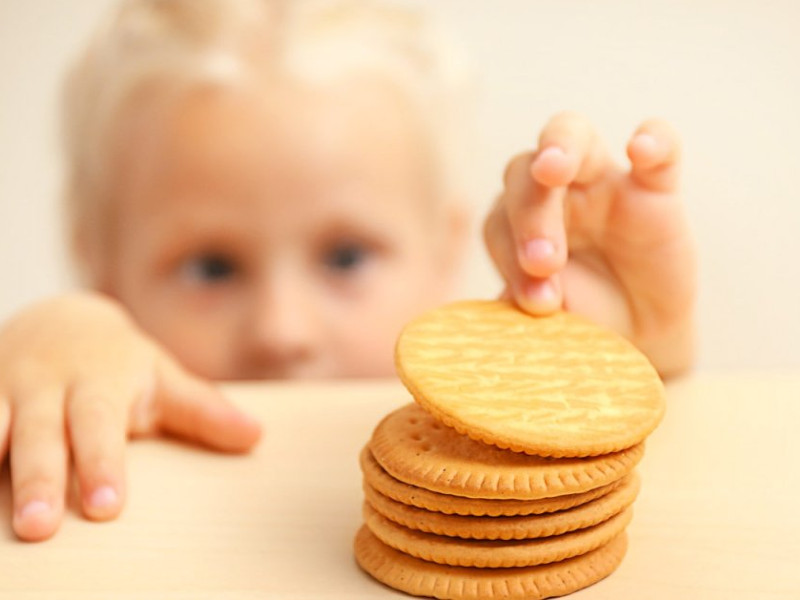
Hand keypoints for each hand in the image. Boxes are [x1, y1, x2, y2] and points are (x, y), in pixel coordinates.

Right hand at [0, 292, 261, 540]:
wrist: (61, 320)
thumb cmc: (120, 364)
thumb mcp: (163, 379)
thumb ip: (203, 410)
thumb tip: (255, 436)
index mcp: (100, 383)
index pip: (100, 424)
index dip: (103, 463)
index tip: (108, 507)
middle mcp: (49, 386)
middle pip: (41, 433)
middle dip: (39, 477)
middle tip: (40, 527)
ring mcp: (6, 390)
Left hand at [484, 112, 696, 375]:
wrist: (636, 336)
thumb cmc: (577, 319)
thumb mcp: (546, 321)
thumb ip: (522, 307)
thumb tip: (494, 311)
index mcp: (515, 223)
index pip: (498, 221)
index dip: (507, 256)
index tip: (531, 302)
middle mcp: (553, 194)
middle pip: (522, 173)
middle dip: (528, 214)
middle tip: (543, 263)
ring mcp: (602, 182)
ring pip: (573, 137)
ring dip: (559, 150)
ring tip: (551, 170)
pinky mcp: (656, 189)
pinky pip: (660, 149)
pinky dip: (654, 141)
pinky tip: (642, 148)